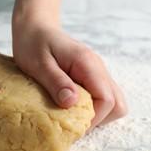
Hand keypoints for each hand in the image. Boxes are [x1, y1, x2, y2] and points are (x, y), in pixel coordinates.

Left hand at [13, 0, 126, 130]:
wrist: (35, 25)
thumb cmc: (33, 42)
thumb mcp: (38, 63)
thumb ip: (56, 82)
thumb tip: (72, 103)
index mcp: (87, 64)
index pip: (106, 100)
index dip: (92, 118)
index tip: (71, 124)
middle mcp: (98, 68)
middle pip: (118, 104)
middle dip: (99, 119)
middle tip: (73, 121)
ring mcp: (97, 72)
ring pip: (114, 102)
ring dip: (97, 114)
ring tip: (72, 114)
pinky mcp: (91, 75)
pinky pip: (102, 96)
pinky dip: (92, 107)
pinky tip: (71, 105)